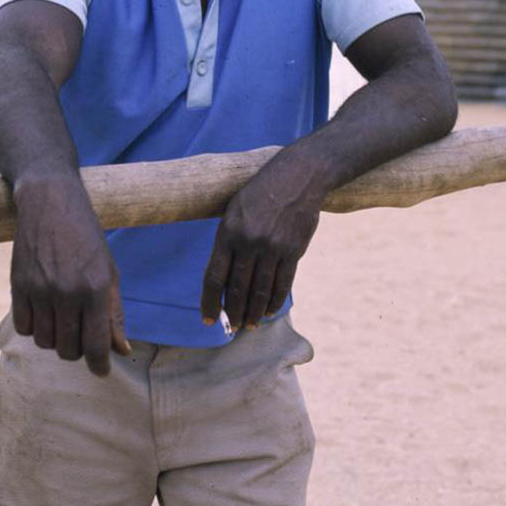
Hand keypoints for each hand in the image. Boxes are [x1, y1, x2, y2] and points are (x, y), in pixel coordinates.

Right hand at [10, 177, 130, 375]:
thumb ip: (114, 313)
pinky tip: (43, 311)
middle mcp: (67, 291)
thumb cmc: (86, 237)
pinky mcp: (18, 284)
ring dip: (54, 339)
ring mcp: (39, 289)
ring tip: (61, 319)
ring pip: (44, 342)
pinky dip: (34, 327)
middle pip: (68, 350)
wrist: (50, 202)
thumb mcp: (108, 271)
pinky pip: (24, 327)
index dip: (99, 365)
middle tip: (80, 334)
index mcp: (95, 288)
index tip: (101, 371)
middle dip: (76, 350)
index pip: (96, 345)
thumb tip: (122, 350)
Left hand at [199, 152, 322, 330]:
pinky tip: (269, 311)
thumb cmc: (260, 192)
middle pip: (237, 289)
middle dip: (234, 313)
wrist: (297, 176)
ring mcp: (272, 248)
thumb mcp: (234, 210)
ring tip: (250, 325)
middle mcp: (249, 242)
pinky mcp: (293, 251)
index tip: (208, 320)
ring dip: (254, 312)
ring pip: (260, 291)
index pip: (214, 277)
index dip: (210, 302)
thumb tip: (223, 276)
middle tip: (233, 328)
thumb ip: (228, 241)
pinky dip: (275, 301)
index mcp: (228, 232)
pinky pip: (282, 284)